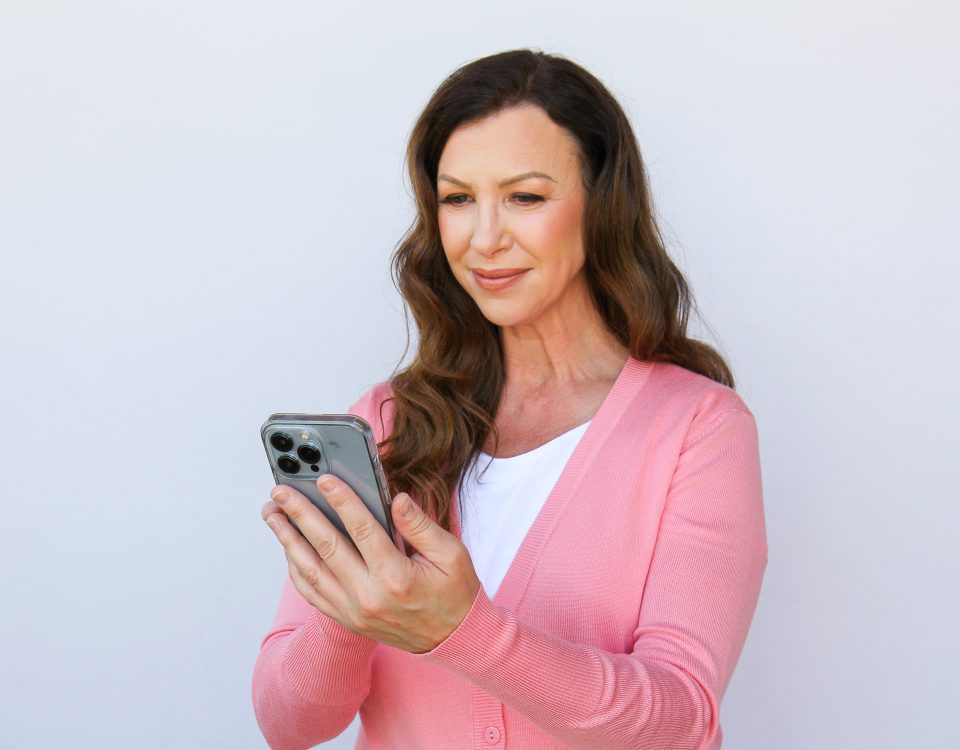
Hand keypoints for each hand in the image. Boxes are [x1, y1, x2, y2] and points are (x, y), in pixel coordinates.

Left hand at [261, 475, 480, 653]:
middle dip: (300, 514)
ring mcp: (353, 611)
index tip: (323, 479)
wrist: (453, 640)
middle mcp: (369, 596)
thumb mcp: (452, 554)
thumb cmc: (455, 593)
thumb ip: (421, 526)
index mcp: (396, 576)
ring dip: (288, 539)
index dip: (341, 500)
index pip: (362, 529)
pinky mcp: (347, 620)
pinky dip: (296, 569)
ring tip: (272, 515)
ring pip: (310, 570)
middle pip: (326, 546)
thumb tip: (397, 500)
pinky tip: (288, 548)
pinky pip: (312, 593)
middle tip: (281, 492)